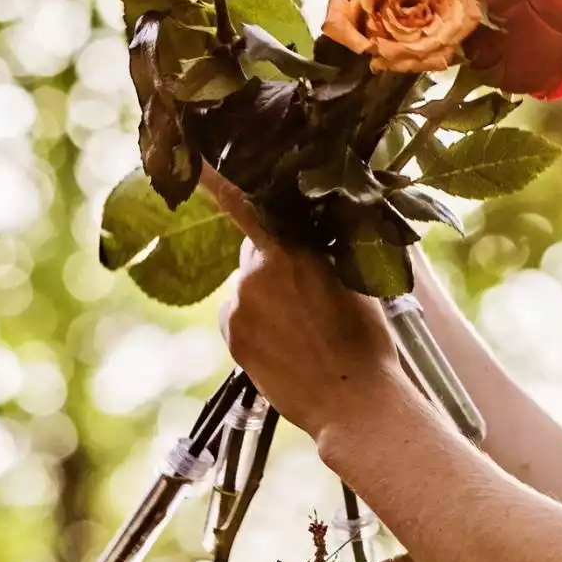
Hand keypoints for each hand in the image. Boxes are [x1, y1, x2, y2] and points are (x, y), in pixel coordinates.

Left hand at [206, 169, 408, 438]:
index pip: (247, 206)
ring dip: (266, 298)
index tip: (195, 161)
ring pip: (248, 287)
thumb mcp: (356, 282)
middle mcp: (258, 272)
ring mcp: (240, 304)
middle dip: (274, 262)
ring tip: (304, 330)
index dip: (219, 182)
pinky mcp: (232, 334)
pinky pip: (238, 315)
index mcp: (293, 250)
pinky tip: (286, 345)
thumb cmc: (366, 341)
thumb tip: (313, 241)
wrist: (353, 400)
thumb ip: (323, 256)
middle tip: (310, 294)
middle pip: (255, 251)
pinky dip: (255, 324)